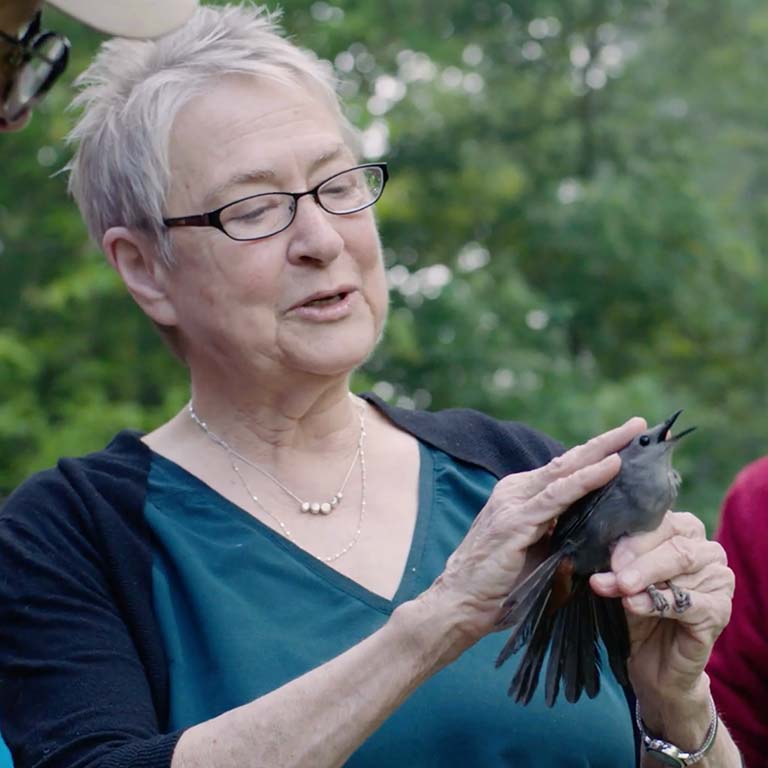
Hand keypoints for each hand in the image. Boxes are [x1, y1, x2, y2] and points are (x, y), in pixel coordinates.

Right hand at [423, 417, 646, 648]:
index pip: (565, 469)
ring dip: (602, 451)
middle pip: (568, 460)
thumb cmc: (499, 586)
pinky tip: (610, 467)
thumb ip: (559, 534)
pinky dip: (586, 479)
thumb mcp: (537, 552)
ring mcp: (513, 502)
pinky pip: (558, 495)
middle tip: (639, 423)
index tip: (629, 442)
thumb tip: (597, 530)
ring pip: (566, 470)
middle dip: (606, 441)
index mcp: (521, 496)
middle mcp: (516, 490)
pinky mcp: (515, 520)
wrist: (459, 603)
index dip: (596, 454)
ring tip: (632, 435)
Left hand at [590, 511, 733, 699]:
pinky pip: (689, 602)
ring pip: (681, 568)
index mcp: (684, 531)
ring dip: (644, 581)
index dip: (634, 536)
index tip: (609, 553)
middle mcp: (707, 550)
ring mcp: (719, 580)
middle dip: (639, 558)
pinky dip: (658, 602)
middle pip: (674, 544)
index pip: (662, 520)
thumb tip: (598, 549)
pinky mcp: (719, 612)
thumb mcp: (620, 579)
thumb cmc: (635, 608)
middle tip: (615, 574)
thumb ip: (614, 562)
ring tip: (620, 590)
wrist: (650, 661)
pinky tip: (634, 605)